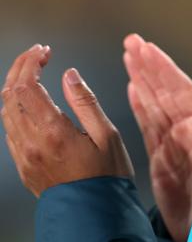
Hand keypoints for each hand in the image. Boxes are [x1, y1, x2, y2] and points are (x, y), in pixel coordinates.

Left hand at [1, 44, 133, 196]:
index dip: (31, 63)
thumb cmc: (107, 176)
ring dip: (14, 86)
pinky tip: (30, 101)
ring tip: (32, 72)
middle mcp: (31, 143)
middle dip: (20, 68)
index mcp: (53, 132)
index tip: (44, 51)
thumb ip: (86, 101)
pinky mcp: (23, 164)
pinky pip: (9, 128)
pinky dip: (15, 106)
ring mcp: (23, 155)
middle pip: (10, 95)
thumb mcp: (108, 134)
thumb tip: (69, 74)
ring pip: (5, 111)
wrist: (94, 214)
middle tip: (36, 53)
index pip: (27, 87)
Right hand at [123, 34, 191, 241]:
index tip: (148, 47)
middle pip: (162, 89)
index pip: (178, 88)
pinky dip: (138, 105)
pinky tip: (132, 89)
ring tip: (129, 57)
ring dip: (141, 79)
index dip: (163, 67)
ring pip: (152, 102)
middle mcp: (185, 128)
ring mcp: (172, 141)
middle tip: (131, 41)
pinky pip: (147, 124)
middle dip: (148, 65)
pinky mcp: (160, 157)